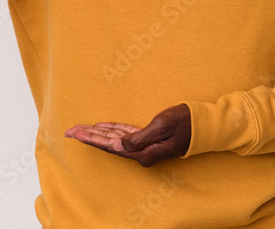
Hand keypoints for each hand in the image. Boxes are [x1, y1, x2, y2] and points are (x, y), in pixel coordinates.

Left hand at [64, 104, 191, 166]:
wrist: (205, 126)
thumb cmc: (186, 122)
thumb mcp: (162, 126)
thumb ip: (139, 137)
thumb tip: (118, 145)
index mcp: (143, 152)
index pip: (109, 145)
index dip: (90, 138)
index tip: (73, 133)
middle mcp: (142, 153)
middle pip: (108, 144)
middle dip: (88, 136)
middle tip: (69, 130)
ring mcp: (146, 147)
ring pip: (115, 140)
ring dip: (98, 134)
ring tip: (81, 129)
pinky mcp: (150, 140)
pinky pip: (126, 136)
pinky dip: (113, 130)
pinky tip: (103, 127)